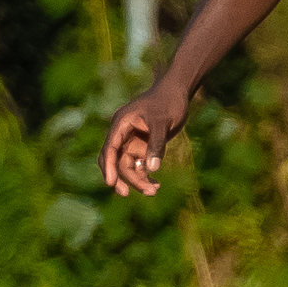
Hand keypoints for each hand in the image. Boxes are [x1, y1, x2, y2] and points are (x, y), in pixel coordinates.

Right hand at [99, 80, 190, 196]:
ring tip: (154, 190)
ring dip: (137, 180)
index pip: (110, 148)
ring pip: (127, 166)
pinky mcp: (142, 146)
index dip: (108, 167)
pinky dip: (145, 175)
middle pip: (115, 161)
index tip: (111, 183)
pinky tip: (155, 185)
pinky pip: (138, 166)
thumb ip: (156, 144)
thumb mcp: (163, 122)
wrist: (178, 92)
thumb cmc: (169, 102)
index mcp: (121, 124)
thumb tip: (152, 169)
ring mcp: (132, 141)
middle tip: (131, 193)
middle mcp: (123, 134)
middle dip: (123, 178)